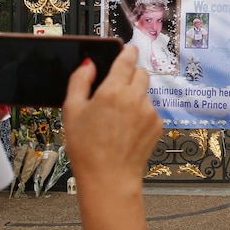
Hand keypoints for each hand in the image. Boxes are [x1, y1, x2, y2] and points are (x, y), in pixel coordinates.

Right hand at [62, 45, 161, 187]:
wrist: (109, 178)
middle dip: (130, 76)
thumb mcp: (72, 111)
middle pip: (140, 73)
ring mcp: (149, 111)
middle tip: (116, 90)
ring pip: (145, 93)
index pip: (127, 59)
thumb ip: (79, 81)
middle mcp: (135, 97)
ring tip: (117, 118)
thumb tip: (89, 64)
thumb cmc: (87, 148)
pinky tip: (127, 130)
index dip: (126, 53)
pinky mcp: (157, 125)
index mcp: (113, 90)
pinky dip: (141, 115)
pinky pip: (150, 111)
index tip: (127, 51)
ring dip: (135, 97)